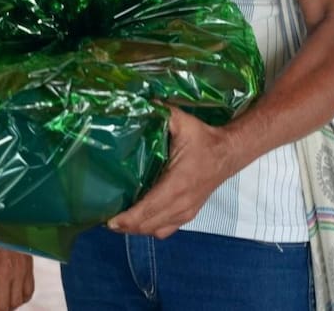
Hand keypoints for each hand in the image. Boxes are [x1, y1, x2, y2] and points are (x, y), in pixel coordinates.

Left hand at [0, 242, 34, 310]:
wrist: (6, 215)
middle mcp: (4, 274)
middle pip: (2, 307)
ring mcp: (19, 272)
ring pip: (16, 302)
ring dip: (8, 306)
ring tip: (1, 303)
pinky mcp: (29, 268)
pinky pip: (29, 292)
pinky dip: (21, 298)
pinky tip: (14, 296)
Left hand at [107, 106, 241, 238]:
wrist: (229, 153)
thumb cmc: (203, 139)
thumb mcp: (182, 122)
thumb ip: (162, 113)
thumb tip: (138, 104)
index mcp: (177, 184)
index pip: (149, 208)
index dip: (128, 218)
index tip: (109, 221)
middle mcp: (181, 202)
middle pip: (149, 224)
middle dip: (126, 226)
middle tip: (104, 219)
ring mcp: (186, 211)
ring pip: (157, 230)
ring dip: (137, 229)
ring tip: (117, 221)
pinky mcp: (189, 213)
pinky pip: (167, 229)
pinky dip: (150, 228)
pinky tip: (138, 220)